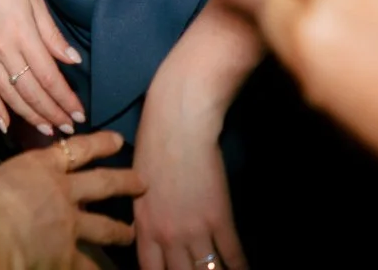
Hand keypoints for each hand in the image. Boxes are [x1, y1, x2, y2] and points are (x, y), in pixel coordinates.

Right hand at [0, 0, 85, 136]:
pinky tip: (6, 124)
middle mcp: (2, 48)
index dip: (65, 99)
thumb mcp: (36, 1)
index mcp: (23, 33)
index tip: (79, 113)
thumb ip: (53, 35)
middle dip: (52, 113)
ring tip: (47, 130)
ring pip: (9, 94)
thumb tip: (73, 62)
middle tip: (68, 129)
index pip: (48, 76)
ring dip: (29, 116)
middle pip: (30, 91)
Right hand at [0, 131, 142, 269]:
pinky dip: (96, 269)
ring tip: (130, 233)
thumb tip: (4, 192)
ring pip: (105, 226)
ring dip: (120, 230)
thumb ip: (9, 185)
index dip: (100, 143)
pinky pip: (88, 265)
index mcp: (41, 166)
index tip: (117, 140)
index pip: (77, 149)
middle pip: (103, 183)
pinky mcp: (68, 254)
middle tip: (144, 183)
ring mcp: (70, 224)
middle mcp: (63, 191)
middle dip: (126, 182)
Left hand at [131, 82, 241, 269]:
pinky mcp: (219, 219)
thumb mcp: (137, 186)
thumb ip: (144, 215)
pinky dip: (240, 267)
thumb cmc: (154, 145)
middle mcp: (167, 235)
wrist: (179, 123)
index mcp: (144, 226)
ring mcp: (194, 229)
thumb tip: (147, 234)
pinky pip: (232, 254)